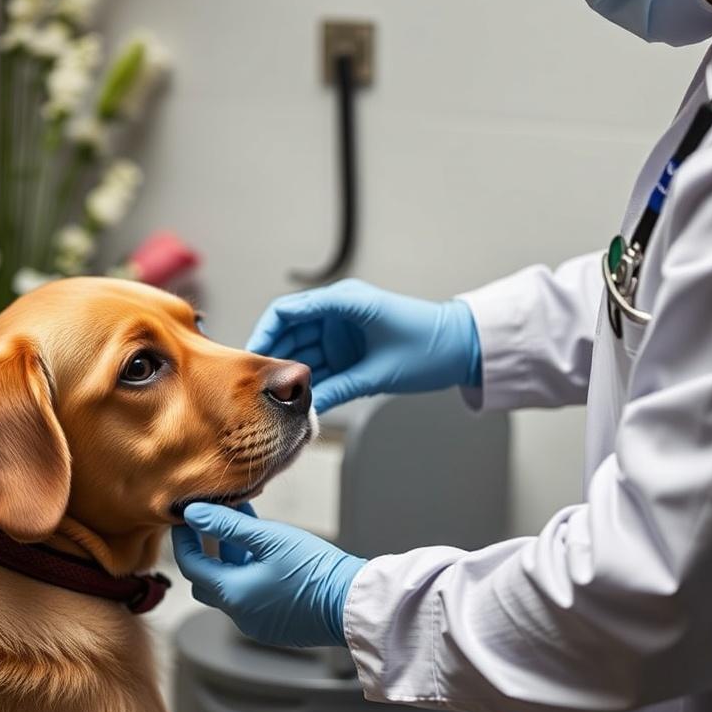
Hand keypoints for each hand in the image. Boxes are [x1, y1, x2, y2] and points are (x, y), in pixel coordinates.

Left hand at [172, 503, 365, 647]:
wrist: (353, 602)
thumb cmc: (313, 567)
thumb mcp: (268, 537)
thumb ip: (226, 524)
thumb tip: (192, 513)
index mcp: (232, 594)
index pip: (191, 564)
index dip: (184, 538)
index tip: (186, 515)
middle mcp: (240, 615)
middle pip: (207, 580)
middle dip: (206, 550)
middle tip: (211, 521)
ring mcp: (258, 623)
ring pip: (232, 587)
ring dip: (232, 559)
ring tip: (245, 523)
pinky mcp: (277, 624)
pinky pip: (252, 596)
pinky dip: (250, 573)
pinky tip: (266, 549)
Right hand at [246, 279, 480, 412]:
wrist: (462, 348)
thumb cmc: (430, 346)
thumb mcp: (379, 371)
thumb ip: (339, 389)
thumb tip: (306, 410)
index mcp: (344, 301)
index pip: (288, 311)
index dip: (263, 333)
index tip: (248, 359)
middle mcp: (338, 311)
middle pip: (290, 332)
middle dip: (273, 359)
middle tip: (256, 388)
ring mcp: (342, 329)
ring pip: (302, 351)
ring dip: (291, 374)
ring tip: (277, 401)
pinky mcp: (349, 348)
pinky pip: (320, 364)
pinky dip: (311, 381)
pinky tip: (301, 402)